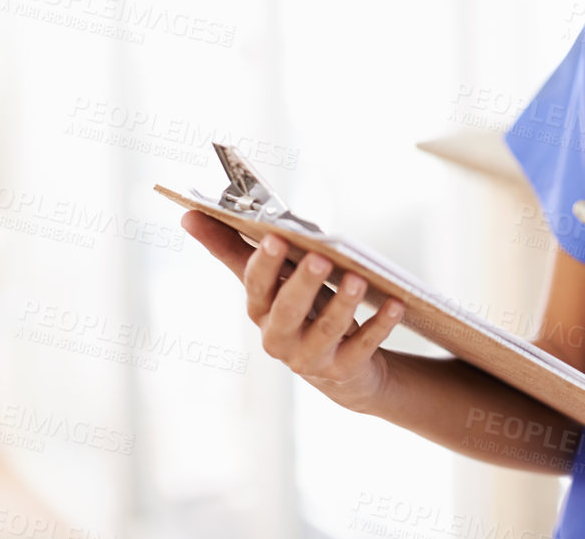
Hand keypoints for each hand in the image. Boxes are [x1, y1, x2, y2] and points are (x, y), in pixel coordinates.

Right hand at [181, 210, 405, 412]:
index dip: (265, 262)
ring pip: (326, 330)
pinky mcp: (342, 370)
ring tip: (360, 278)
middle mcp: (278, 337)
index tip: (276, 235)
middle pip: (287, 310)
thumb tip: (188, 214)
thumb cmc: (297, 307)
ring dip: (343, 304)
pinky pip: (363, 348)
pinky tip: (396, 304)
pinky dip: (380, 326)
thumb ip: (232, 247)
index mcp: (259, 309)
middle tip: (320, 257)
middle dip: (303, 283)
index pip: (256, 284)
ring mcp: (310, 358)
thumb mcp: (268, 279)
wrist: (335, 366)